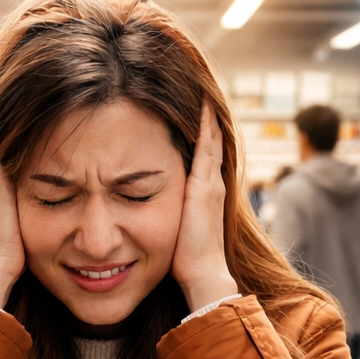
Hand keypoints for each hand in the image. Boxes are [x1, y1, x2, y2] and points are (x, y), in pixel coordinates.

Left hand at [173, 102, 238, 310]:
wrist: (203, 273)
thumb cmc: (186, 259)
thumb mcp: (176, 228)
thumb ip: (169, 213)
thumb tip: (147, 208)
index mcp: (206, 191)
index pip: (204, 152)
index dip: (201, 130)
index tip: (193, 106)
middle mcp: (212, 182)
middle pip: (212, 139)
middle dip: (206, 115)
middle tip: (199, 86)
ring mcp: (211, 182)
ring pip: (211, 137)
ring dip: (207, 113)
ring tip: (201, 85)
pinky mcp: (205, 185)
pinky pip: (207, 146)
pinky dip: (205, 124)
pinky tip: (202, 103)